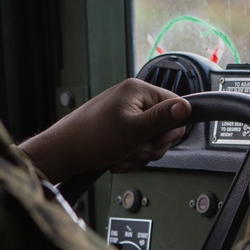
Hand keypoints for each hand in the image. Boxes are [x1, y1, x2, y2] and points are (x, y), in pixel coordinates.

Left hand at [18, 79, 190, 182]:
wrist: (63, 153)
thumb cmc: (92, 138)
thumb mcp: (134, 130)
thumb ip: (162, 118)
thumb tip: (187, 107)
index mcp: (138, 91)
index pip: (174, 105)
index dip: (170, 129)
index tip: (157, 141)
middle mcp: (132, 99)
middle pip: (164, 126)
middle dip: (151, 146)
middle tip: (136, 149)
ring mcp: (125, 114)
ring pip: (151, 139)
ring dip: (139, 154)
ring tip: (123, 155)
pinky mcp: (119, 128)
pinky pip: (137, 145)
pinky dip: (130, 156)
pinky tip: (117, 158)